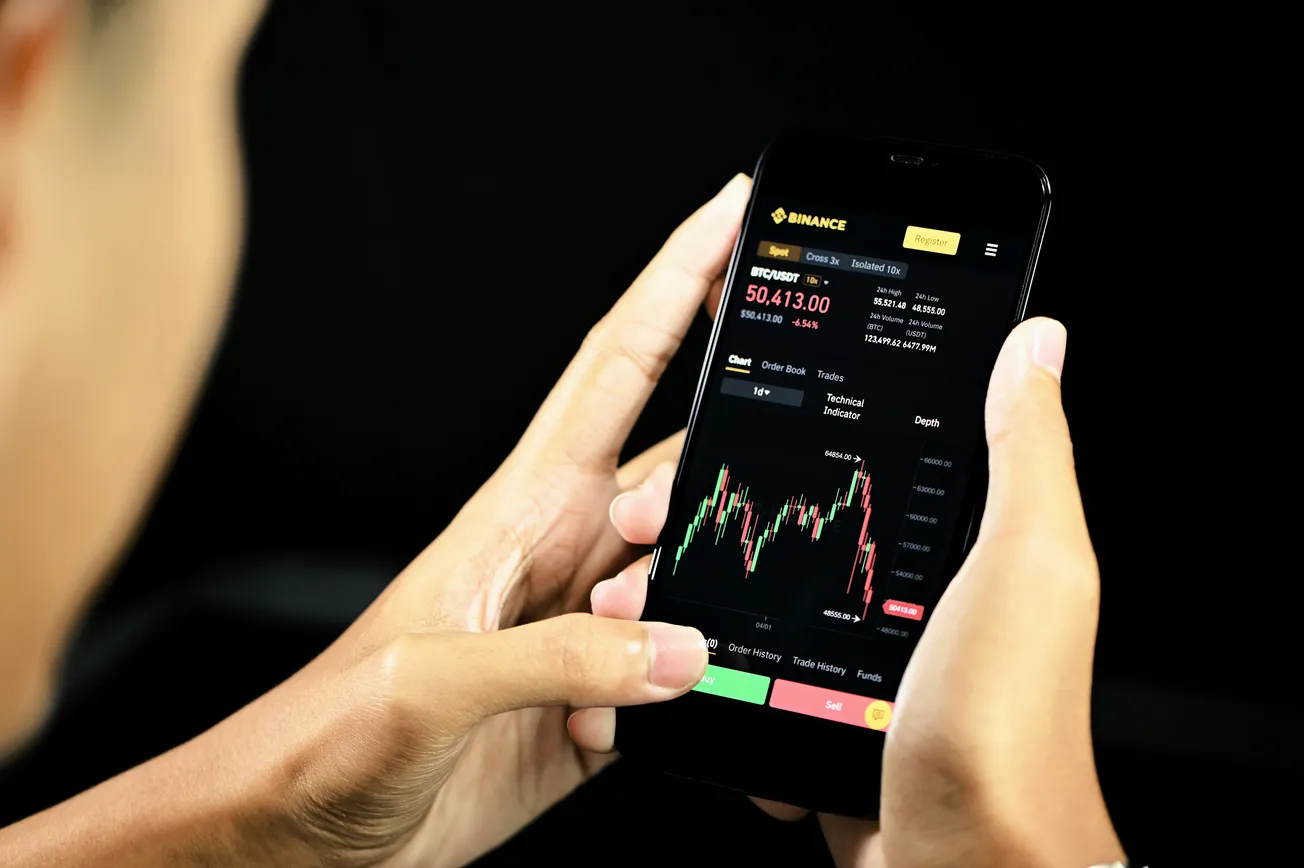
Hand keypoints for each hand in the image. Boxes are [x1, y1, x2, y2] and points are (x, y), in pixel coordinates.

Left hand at [255, 174, 749, 866]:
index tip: (732, 210)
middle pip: (684, 472)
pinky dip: (699, 696)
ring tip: (658, 665)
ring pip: (702, 575)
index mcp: (523, 507)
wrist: (302, 831)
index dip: (677, 279)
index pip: (618, 363)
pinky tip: (656, 725)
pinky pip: (691, 674)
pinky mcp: (606, 701)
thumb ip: (558, 660)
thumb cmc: (327, 732)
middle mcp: (568, 550)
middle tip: (703, 537)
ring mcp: (593, 625)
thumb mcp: (429, 684)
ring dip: (709, 610)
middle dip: (725, 479)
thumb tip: (677, 648)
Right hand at [598, 317, 1126, 867]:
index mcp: (954, 544)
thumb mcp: (1027, 564)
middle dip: (700, 519)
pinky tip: (668, 669)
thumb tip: (1035, 344)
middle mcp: (907, 598)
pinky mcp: (821, 726)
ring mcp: (857, 666)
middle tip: (642, 522)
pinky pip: (745, 684)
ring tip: (629, 601)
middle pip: (783, 529)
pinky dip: (700, 676)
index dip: (774, 431)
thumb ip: (1027, 453)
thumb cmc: (1009, 729)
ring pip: (751, 607)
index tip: (711, 424)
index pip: (851, 455)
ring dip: (681, 601)